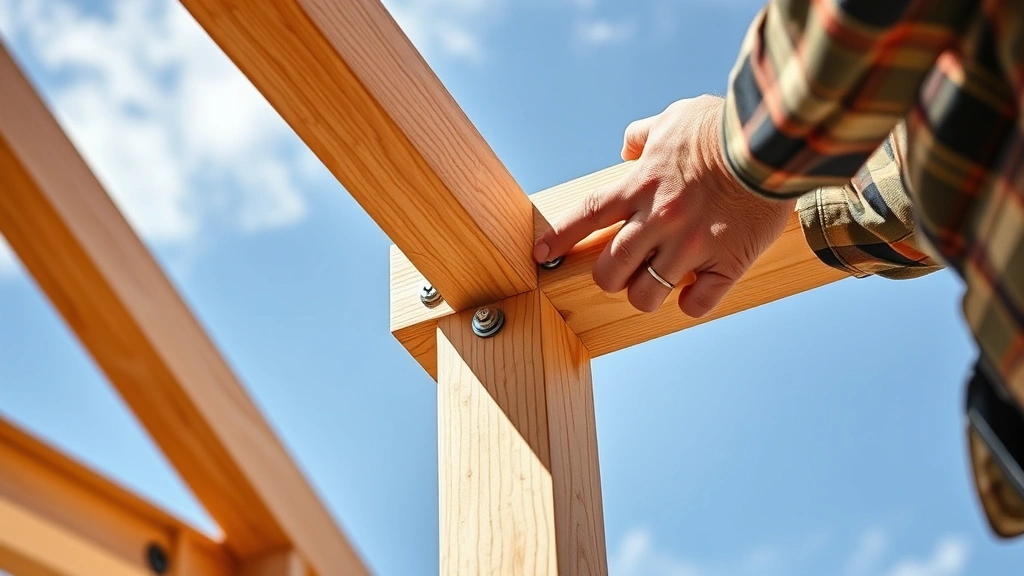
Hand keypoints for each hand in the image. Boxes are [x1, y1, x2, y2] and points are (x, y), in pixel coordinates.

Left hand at [533, 95, 795, 316]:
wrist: (774, 142)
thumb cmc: (725, 127)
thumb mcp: (676, 117)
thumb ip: (644, 134)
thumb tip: (627, 146)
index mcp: (640, 186)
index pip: (586, 215)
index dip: (559, 238)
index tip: (540, 255)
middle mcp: (657, 219)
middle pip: (608, 269)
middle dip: (609, 276)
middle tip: (621, 272)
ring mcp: (690, 245)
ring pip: (645, 294)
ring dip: (645, 295)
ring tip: (657, 286)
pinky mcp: (726, 263)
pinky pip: (697, 304)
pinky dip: (692, 304)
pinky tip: (696, 292)